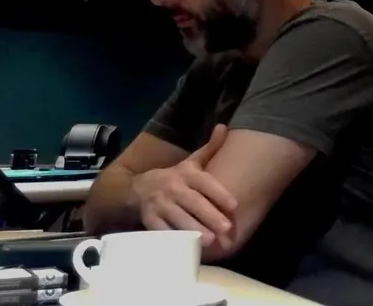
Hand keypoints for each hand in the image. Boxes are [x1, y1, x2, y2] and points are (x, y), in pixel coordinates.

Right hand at [132, 125, 237, 245]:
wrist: (137, 188)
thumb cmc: (175, 178)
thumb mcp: (191, 162)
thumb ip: (210, 148)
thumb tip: (223, 127)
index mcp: (186, 173)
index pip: (204, 182)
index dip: (219, 193)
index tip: (235, 205)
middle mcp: (173, 187)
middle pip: (192, 202)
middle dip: (209, 215)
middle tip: (226, 228)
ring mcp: (159, 204)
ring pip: (177, 217)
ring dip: (192, 229)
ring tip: (209, 241)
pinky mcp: (149, 219)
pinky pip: (161, 229)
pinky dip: (172, 237)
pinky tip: (184, 246)